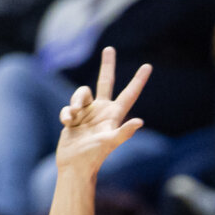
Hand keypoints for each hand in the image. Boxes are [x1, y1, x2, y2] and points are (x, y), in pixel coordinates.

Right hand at [55, 46, 150, 179]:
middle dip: (107, 65)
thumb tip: (140, 122)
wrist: (74, 166)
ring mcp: (88, 113)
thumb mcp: (109, 143)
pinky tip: (68, 125)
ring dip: (75, 101)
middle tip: (109, 49)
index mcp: (114, 114)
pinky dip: (66, 114)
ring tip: (74, 118)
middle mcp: (102, 110)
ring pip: (81, 93)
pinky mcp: (74, 118)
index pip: (129, 93)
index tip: (148, 66)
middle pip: (106, 82)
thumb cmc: (93, 156)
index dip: (139, 80)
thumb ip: (124, 132)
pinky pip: (68, 107)